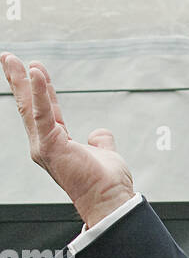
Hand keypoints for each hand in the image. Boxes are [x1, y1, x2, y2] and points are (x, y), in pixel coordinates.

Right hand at [1, 52, 133, 226]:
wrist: (110, 200)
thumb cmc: (106, 184)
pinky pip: (43, 114)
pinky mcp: (50, 146)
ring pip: (29, 107)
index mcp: (56, 144)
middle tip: (7, 57)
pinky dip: (39, 93)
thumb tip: (99, 134)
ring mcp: (44, 146)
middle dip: (18, 80)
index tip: (35, 68)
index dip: (40, 88)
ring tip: (11, 59)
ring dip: (20, 81)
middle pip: (29, 106)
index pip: (45, 110)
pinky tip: (35, 72)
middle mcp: (45, 145)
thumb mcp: (104, 153)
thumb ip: (100, 141)